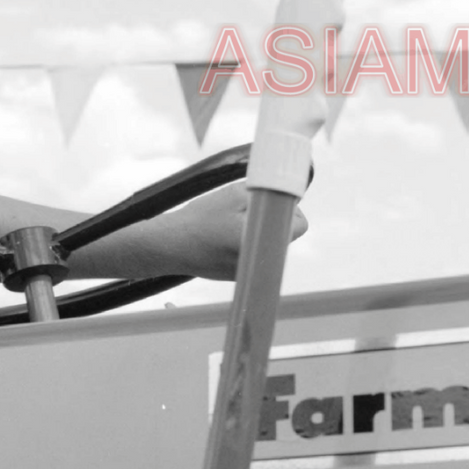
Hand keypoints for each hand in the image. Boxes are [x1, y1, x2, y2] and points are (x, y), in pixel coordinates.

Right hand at [159, 184, 308, 280]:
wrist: (168, 245)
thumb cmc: (200, 218)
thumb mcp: (235, 194)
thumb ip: (266, 192)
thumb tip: (286, 196)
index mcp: (261, 242)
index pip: (300, 226)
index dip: (289, 210)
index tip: (271, 203)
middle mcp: (257, 262)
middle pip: (283, 236)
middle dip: (271, 221)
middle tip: (245, 209)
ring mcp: (246, 271)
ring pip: (265, 245)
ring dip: (257, 231)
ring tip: (229, 222)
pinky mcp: (234, 276)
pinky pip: (250, 254)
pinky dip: (243, 243)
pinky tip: (221, 235)